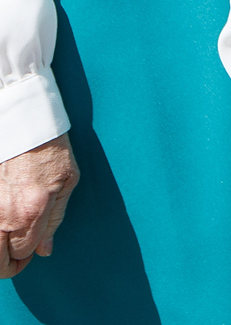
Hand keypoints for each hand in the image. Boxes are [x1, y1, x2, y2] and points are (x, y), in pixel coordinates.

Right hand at [0, 135, 76, 277]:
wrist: (24, 123)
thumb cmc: (50, 149)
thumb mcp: (67, 182)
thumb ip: (54, 220)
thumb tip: (44, 250)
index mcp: (31, 212)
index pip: (23, 252)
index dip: (27, 256)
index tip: (30, 251)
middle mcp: (4, 214)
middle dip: (6, 265)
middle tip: (14, 258)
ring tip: (4, 244)